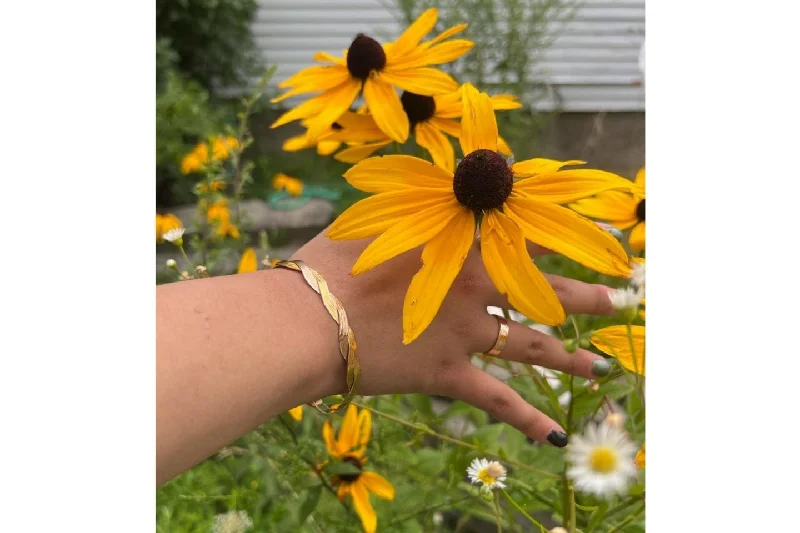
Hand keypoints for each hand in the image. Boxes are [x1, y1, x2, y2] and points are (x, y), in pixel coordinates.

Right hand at [293, 229, 615, 446]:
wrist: (309, 319)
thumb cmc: (332, 262)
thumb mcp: (374, 219)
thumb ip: (413, 204)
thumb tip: (435, 179)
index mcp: (460, 247)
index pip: (524, 240)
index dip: (560, 240)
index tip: (591, 244)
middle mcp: (474, 289)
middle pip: (544, 295)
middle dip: (583, 300)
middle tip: (615, 304)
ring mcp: (464, 334)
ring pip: (531, 347)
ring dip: (568, 359)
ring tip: (598, 367)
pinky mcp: (446, 374)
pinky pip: (497, 401)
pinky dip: (527, 420)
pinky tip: (556, 434)